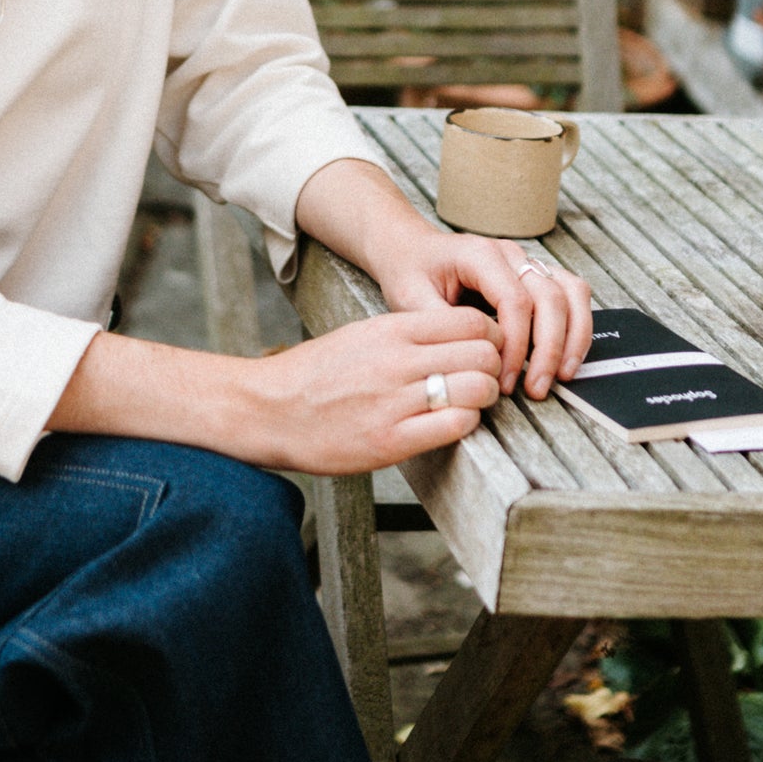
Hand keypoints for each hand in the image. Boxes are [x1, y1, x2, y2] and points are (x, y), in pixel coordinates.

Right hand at [237, 303, 505, 474]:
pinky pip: (455, 426)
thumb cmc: (315, 374)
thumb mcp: (361, 335)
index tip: (486, 350)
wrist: (268, 410)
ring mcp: (395, 401)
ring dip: (483, 398)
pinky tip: (450, 424)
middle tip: (483, 379)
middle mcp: (397, 361)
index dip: (491, 337)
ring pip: (477, 389)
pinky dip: (465, 424)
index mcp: (390, 330)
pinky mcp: (391, 440)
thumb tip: (457, 339)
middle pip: (483, 353)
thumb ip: (408, 335)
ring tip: (468, 403)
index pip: (472, 321)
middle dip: (494, 367)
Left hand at [370, 224, 592, 398]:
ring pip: (572, 292)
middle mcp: (511, 255)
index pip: (515, 301)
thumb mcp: (411, 298)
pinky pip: (572, 294)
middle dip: (549, 348)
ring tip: (561, 375)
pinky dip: (577, 325)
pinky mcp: (536, 277)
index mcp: (480, 255)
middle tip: (536, 388)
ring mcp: (527, 263)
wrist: (410, 250)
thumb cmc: (410, 271)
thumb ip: (442, 325)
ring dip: (573, 337)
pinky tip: (566, 357)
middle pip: (550, 297)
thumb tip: (474, 358)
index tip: (504, 379)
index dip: (516, 345)